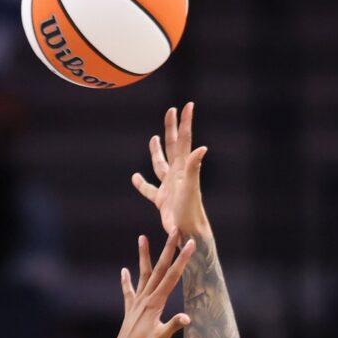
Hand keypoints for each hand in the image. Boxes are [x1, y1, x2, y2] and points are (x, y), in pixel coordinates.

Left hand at [94, 233, 197, 337]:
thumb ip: (172, 326)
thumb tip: (187, 317)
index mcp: (155, 304)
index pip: (172, 277)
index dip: (182, 259)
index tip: (190, 243)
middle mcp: (145, 299)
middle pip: (159, 269)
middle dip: (168, 249)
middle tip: (173, 229)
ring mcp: (136, 304)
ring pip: (143, 274)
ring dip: (144, 256)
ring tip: (142, 237)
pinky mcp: (130, 311)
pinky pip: (129, 292)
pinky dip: (127, 280)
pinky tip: (124, 271)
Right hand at [129, 102, 208, 240]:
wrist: (189, 232)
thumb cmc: (190, 212)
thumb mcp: (190, 188)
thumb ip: (194, 167)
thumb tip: (202, 148)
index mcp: (183, 168)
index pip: (184, 140)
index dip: (185, 122)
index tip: (187, 105)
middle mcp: (177, 174)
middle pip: (173, 145)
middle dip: (172, 128)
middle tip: (171, 110)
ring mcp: (169, 186)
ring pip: (160, 163)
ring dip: (157, 150)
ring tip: (153, 138)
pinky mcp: (162, 200)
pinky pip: (149, 189)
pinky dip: (141, 184)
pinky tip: (135, 178)